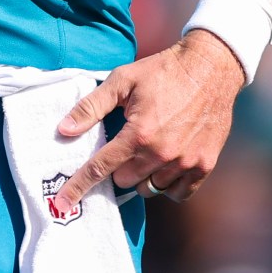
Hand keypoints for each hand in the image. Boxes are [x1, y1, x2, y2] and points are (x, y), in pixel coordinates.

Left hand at [51, 30, 245, 214]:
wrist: (211, 67)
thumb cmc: (163, 71)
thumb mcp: (123, 80)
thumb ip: (91, 107)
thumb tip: (64, 130)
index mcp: (138, 133)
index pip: (99, 168)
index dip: (77, 187)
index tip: (60, 205)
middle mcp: (161, 154)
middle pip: (124, 181)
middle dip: (119, 167)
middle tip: (127, 144)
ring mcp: (185, 162)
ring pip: (150, 189)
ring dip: (143, 175)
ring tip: (149, 150)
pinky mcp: (204, 165)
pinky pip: (177, 193)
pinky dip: (167, 184)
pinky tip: (167, 164)